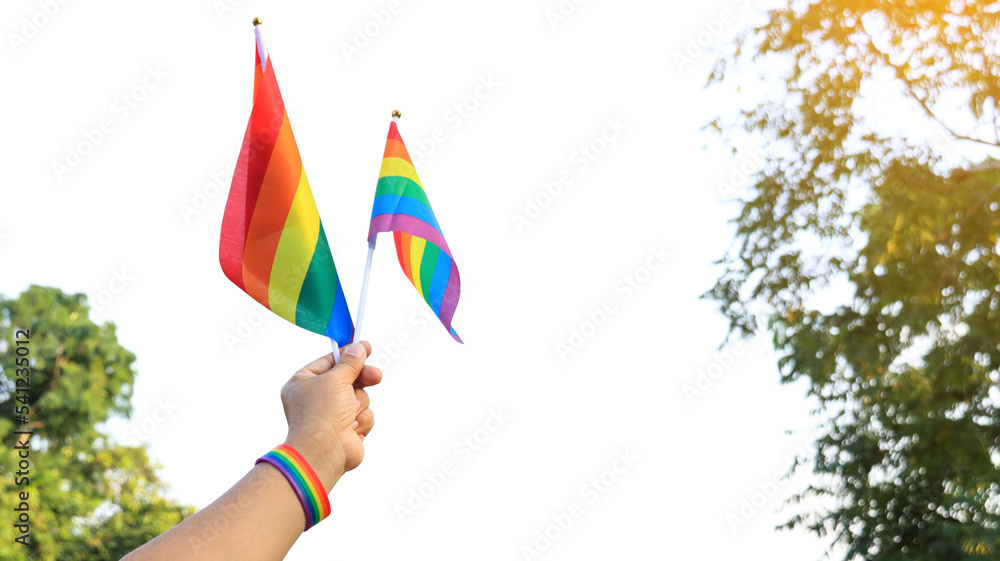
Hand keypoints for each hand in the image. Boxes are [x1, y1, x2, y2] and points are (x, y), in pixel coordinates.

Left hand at [279, 341, 381, 490]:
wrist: (324, 452)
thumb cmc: (321, 414)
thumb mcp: (335, 379)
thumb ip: (350, 362)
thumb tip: (358, 347)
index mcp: (304, 382)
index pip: (330, 361)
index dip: (349, 354)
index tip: (366, 346)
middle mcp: (316, 398)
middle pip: (349, 378)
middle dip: (362, 379)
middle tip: (375, 377)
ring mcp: (332, 414)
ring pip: (360, 397)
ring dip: (359, 403)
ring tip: (349, 413)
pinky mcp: (347, 429)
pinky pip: (364, 415)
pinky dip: (361, 420)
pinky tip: (351, 429)